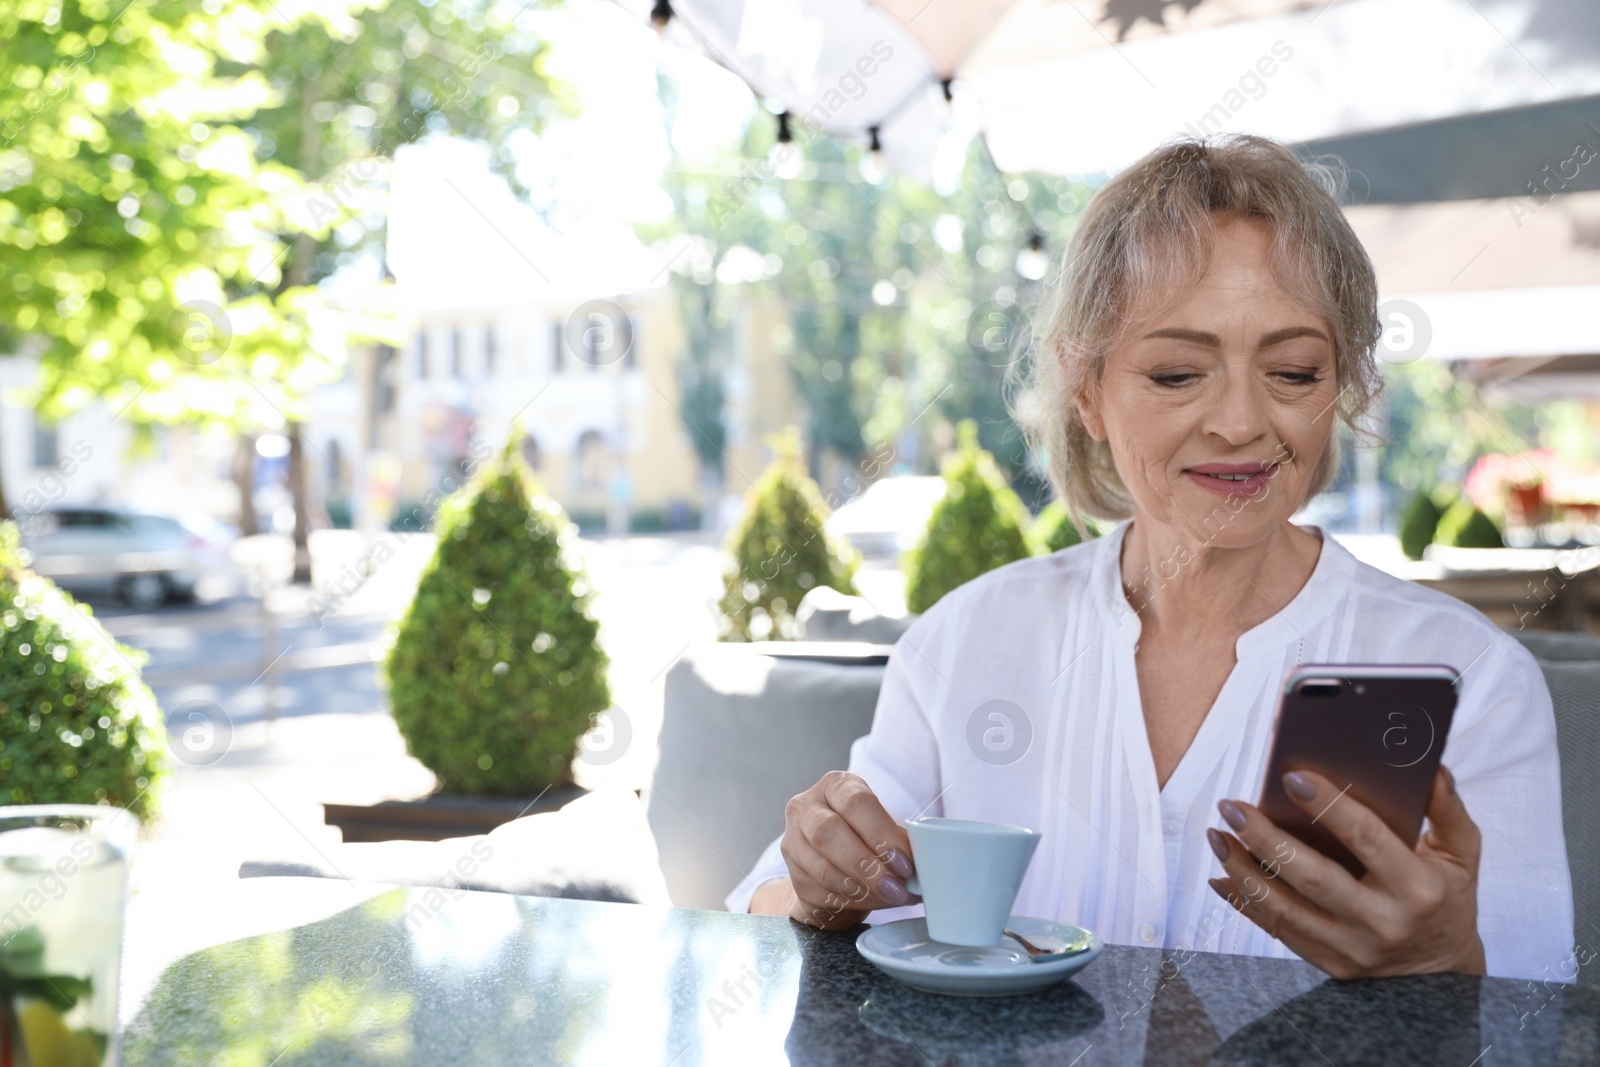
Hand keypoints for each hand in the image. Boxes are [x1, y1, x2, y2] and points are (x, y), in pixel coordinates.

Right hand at [764, 771, 918, 930]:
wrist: (835, 866)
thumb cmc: (866, 839)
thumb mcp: (883, 828)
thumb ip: (897, 840)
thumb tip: (921, 864)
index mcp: (835, 786)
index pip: (855, 803)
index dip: (881, 834)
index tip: (905, 863)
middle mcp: (806, 807)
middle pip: (829, 832)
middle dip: (867, 864)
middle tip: (896, 887)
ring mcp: (793, 841)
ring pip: (823, 868)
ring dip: (862, 888)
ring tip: (890, 897)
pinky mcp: (794, 875)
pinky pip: (820, 892)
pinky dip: (851, 901)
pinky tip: (872, 902)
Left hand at [1206, 764, 1485, 978]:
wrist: (1441, 974)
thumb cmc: (1448, 899)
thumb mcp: (1462, 855)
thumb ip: (1447, 809)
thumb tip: (1429, 764)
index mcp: (1418, 888)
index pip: (1367, 839)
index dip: (1328, 806)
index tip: (1290, 775)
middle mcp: (1383, 922)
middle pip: (1314, 877)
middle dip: (1266, 839)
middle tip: (1232, 806)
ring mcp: (1353, 949)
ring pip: (1285, 909)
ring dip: (1243, 870)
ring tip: (1216, 834)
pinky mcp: (1329, 963)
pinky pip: (1278, 931)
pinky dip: (1244, 902)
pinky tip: (1220, 875)